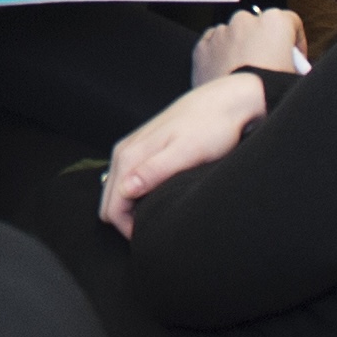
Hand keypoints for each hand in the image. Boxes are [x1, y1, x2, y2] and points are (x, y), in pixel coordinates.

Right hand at [101, 76, 271, 233]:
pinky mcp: (144, 149)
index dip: (129, 230)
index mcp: (129, 156)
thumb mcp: (187, 152)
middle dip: (127, 221)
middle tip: (159, 227)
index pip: (112, 208)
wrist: (226, 101)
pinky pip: (129, 180)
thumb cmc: (212, 127)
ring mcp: (132, 149)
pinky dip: (139, 194)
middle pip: (110, 202)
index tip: (153, 236)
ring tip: (163, 211)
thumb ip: (154, 171)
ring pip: (118, 192)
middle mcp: (124, 152)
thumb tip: (125, 190)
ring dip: (133, 208)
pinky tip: (163, 194)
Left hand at [192, 4, 309, 87]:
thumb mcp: (297, 76)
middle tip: (268, 68)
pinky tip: (227, 74)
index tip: (294, 59)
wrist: (234, 105)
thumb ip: (297, 64)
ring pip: (234, 35)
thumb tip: (293, 69)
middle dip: (264, 44)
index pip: (291, 22)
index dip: (295, 43)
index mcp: (274, 21)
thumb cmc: (268, 91)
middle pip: (260, 27)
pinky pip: (213, 46)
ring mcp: (221, 32)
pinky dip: (219, 56)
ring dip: (240, 49)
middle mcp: (245, 20)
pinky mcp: (202, 47)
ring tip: (245, 75)